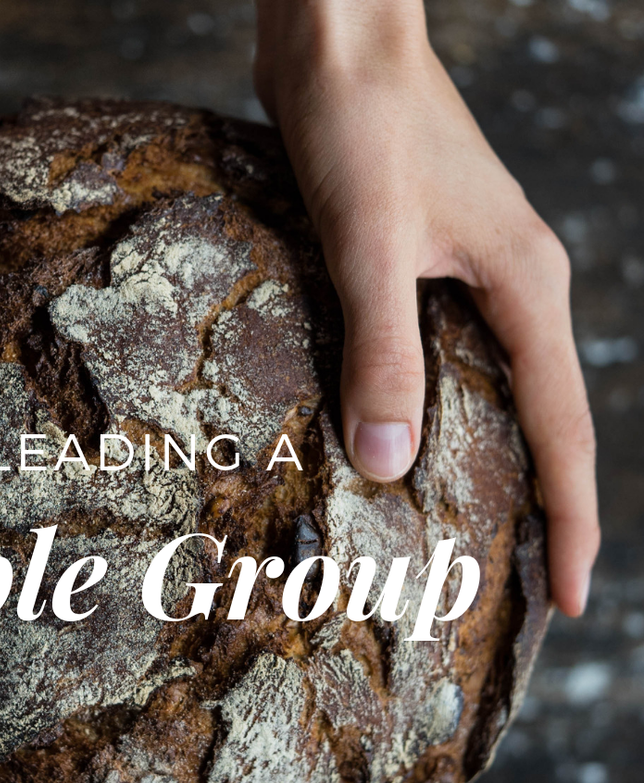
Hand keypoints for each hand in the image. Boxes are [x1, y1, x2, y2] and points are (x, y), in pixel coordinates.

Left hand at [255, 0, 598, 615]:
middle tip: (524, 588)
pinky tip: (406, 442)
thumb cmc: (360, 122)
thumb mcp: (369, 244)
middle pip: (544, 420)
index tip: (572, 600)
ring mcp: (468, 274)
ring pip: (494, 391)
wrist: (337, 38)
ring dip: (491, 463)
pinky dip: (436, 410)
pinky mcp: (421, 263)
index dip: (571, 522)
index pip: (565, 431)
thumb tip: (388, 465)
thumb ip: (382, 352)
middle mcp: (511, 288)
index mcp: (524, 288)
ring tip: (472, 535)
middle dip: (542, 507)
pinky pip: (443, 356)